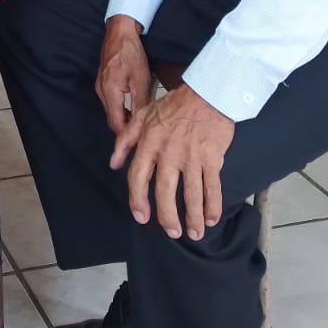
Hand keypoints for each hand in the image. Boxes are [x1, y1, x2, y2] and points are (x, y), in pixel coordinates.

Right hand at [95, 15, 151, 137]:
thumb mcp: (141, 80)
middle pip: (112, 119)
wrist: (119, 32)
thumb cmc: (130, 53)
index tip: (138, 143)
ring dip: (123, 118)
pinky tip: (132, 107)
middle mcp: (101, 91)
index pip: (116, 124)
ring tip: (140, 122)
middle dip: (125, 129)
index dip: (126, 136)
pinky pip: (110, 102)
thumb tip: (142, 124)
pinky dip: (120, 108)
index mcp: (110, 92)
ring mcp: (99, 86)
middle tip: (142, 135)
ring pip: (111, 111)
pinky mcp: (102, 82)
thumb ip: (140, 104)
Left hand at [111, 83, 233, 241]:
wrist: (207, 93)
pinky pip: (212, 187)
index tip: (141, 217)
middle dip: (168, 217)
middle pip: (165, 191)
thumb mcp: (143, 116)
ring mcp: (192, 157)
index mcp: (150, 143)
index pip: (138, 176)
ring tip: (194, 233)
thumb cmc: (174, 105)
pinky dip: (213, 206)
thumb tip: (114, 164)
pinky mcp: (212, 158)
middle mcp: (169, 153)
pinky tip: (211, 219)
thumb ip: (125, 140)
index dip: (137, 200)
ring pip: (191, 194)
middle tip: (172, 232)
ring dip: (193, 217)